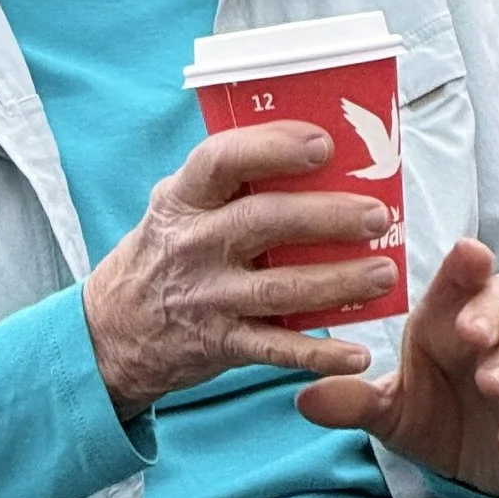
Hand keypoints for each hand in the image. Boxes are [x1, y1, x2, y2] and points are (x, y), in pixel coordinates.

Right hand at [81, 122, 396, 416]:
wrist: (114, 329)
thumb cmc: (165, 251)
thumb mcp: (177, 205)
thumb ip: (226, 183)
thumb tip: (309, 150)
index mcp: (183, 198)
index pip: (223, 159)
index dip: (274, 148)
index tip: (323, 144)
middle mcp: (194, 244)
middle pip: (265, 221)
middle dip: (327, 216)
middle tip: (377, 215)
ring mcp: (207, 297)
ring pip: (280, 288)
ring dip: (339, 282)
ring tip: (385, 273)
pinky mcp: (221, 344)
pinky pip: (276, 349)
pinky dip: (319, 353)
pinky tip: (358, 353)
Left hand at [295, 237, 498, 497]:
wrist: (473, 466)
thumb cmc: (429, 414)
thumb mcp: (387, 412)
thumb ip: (354, 402)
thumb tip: (304, 399)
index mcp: (444, 319)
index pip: (460, 279)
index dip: (467, 263)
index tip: (468, 252)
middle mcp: (489, 335)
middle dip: (491, 310)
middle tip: (470, 331)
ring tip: (489, 384)